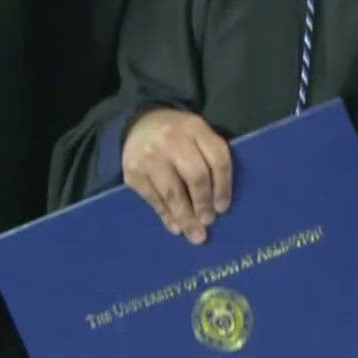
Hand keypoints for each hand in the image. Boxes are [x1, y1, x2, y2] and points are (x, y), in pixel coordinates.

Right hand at [121, 107, 231, 242]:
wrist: (138, 124)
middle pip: (196, 176)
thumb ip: (210, 159)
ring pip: (173, 192)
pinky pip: (154, 199)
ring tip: (195, 234)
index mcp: (196, 128)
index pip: (217, 159)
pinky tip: (175, 227)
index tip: (223, 208)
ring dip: (186, 217)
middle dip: (204, 203)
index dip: (224, 186)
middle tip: (208, 222)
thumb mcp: (197, 135)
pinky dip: (166, 215)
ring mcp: (151, 156)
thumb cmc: (178, 135)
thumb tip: (218, 204)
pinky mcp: (134, 172)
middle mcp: (173, 140)